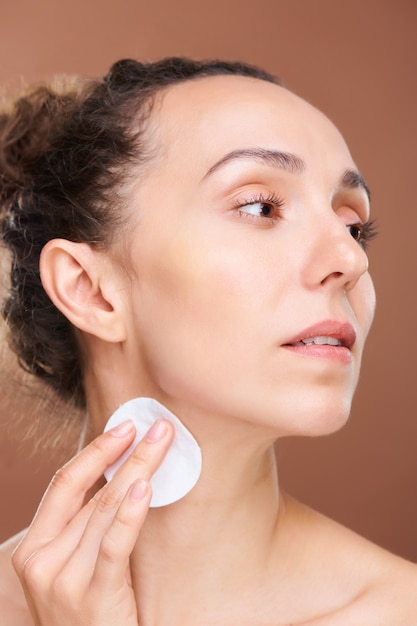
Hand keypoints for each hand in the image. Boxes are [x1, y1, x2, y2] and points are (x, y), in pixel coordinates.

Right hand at [12, 418, 173, 624]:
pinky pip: (114, 544)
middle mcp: (42, 561)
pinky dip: (130, 513)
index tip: (126, 426)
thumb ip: (85, 527)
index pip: (64, 483)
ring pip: (105, 509)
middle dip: (128, 453)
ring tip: (162, 442)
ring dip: (138, 469)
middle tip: (159, 426)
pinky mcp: (93, 597)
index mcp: (33, 549)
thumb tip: (121, 474)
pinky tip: (145, 486)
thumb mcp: (74, 567)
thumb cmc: (89, 614)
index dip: (95, 451)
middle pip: (90, 491)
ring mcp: (64, 581)